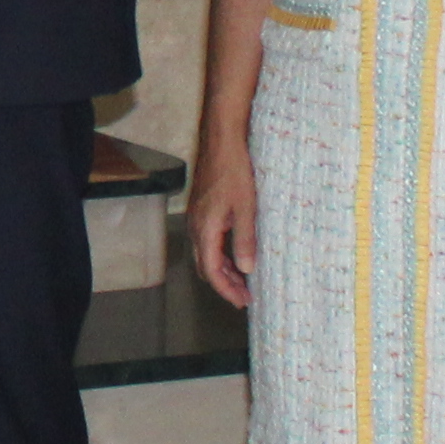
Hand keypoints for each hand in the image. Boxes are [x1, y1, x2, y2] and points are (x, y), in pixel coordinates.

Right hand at [185, 138, 255, 309]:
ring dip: (223, 270)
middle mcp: (196, 227)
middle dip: (224, 284)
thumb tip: (247, 270)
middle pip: (205, 266)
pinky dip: (220, 254)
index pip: (212, 271)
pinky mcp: (201, 210)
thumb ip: (245, 240)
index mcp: (205, 229)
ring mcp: (197, 218)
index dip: (227, 290)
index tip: (243, 301)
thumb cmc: (235, 172)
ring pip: (206, 255)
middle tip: (245, 296)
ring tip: (243, 280)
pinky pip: (207, 242)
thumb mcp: (246, 208)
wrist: (222, 141)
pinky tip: (235, 253)